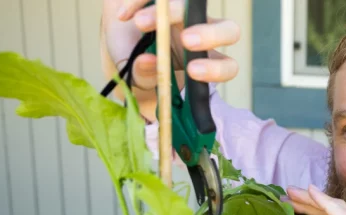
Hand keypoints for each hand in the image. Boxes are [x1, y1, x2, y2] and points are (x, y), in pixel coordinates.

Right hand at [100, 0, 240, 120]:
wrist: (115, 24)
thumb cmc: (132, 54)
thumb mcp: (133, 72)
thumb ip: (142, 76)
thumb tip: (151, 63)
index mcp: (201, 60)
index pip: (227, 67)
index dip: (217, 70)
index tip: (192, 70)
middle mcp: (203, 33)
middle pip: (230, 31)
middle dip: (210, 35)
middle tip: (185, 40)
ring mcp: (189, 9)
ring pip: (198, 6)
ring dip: (174, 11)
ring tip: (141, 22)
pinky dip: (141, 1)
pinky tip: (124, 14)